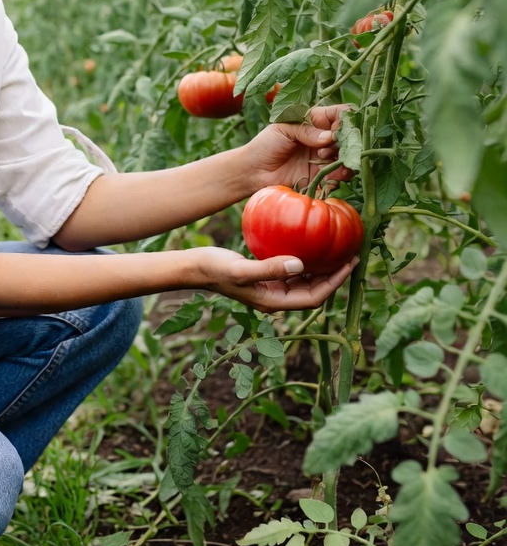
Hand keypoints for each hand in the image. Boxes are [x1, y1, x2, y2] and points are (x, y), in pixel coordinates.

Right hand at [191, 247, 353, 311]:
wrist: (194, 267)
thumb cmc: (215, 269)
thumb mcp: (241, 269)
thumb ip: (270, 269)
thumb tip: (301, 264)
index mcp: (274, 302)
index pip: (314, 298)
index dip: (335, 283)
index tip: (349, 263)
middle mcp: (276, 298)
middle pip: (314, 291)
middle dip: (335, 276)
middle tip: (351, 254)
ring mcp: (271, 288)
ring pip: (305, 281)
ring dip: (322, 268)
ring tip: (337, 249)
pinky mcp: (266, 275)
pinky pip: (293, 270)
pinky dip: (305, 260)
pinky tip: (310, 243)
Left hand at [243, 104, 353, 193]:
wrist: (254, 171)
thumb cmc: (265, 144)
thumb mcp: (283, 129)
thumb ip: (306, 130)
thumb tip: (329, 137)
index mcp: (315, 120)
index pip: (340, 114)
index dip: (346, 119)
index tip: (339, 127)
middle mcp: (324, 137)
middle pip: (348, 135)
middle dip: (345, 140)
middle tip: (328, 146)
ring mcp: (325, 156)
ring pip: (347, 155)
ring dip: (343, 158)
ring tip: (324, 158)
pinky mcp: (323, 175)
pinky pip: (340, 174)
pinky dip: (340, 175)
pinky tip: (332, 175)